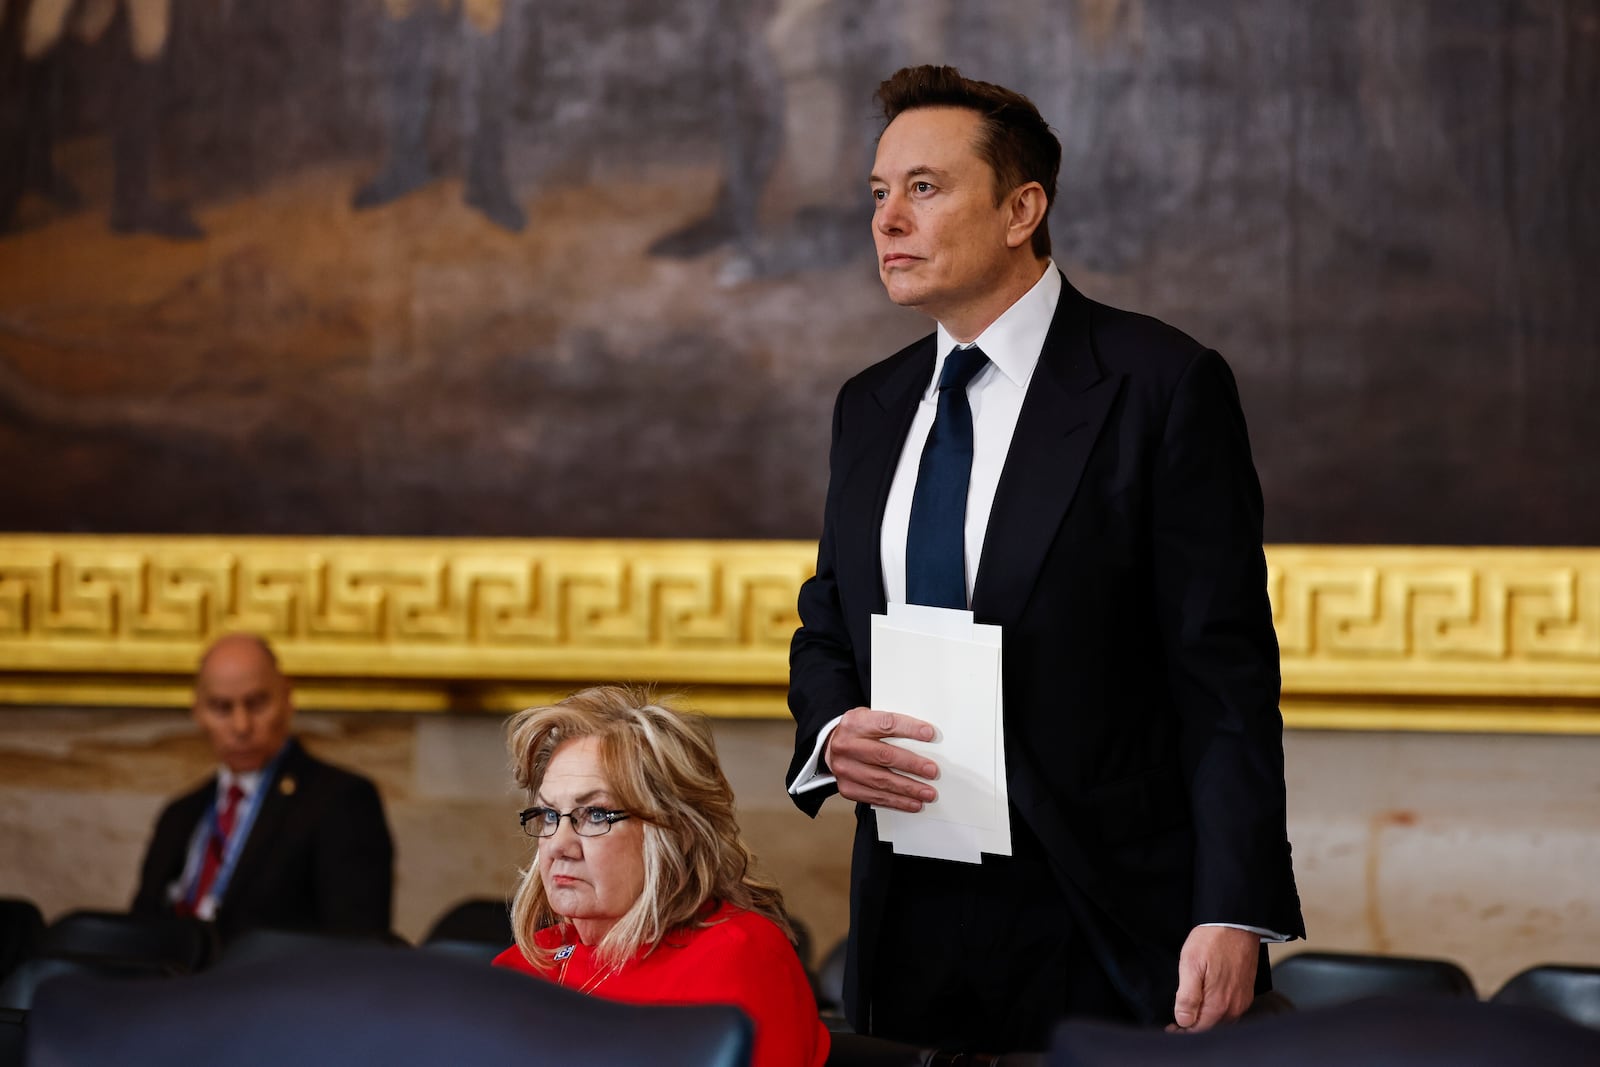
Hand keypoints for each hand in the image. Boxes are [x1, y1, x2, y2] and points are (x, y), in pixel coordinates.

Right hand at [824, 706, 938, 811]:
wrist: (831, 748)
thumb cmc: (858, 733)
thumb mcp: (870, 719)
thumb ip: (892, 727)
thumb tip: (926, 737)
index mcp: (855, 723)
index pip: (885, 724)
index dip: (909, 729)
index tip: (930, 734)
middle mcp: (846, 746)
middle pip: (884, 756)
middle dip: (912, 765)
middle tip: (932, 771)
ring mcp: (845, 769)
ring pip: (881, 781)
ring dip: (908, 788)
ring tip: (928, 792)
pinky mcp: (847, 788)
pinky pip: (876, 797)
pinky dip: (898, 802)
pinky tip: (913, 803)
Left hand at [1168, 926, 1258, 1031]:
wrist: (1236, 923)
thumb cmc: (1212, 940)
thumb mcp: (1190, 965)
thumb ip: (1187, 997)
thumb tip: (1183, 1021)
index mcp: (1218, 1004)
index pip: (1198, 1030)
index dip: (1182, 1031)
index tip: (1170, 1027)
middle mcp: (1234, 1007)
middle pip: (1211, 1028)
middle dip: (1193, 1027)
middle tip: (1177, 1021)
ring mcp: (1242, 1000)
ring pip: (1221, 1021)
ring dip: (1206, 1020)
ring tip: (1190, 1012)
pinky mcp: (1246, 992)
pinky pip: (1231, 1011)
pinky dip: (1218, 1012)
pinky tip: (1208, 1003)